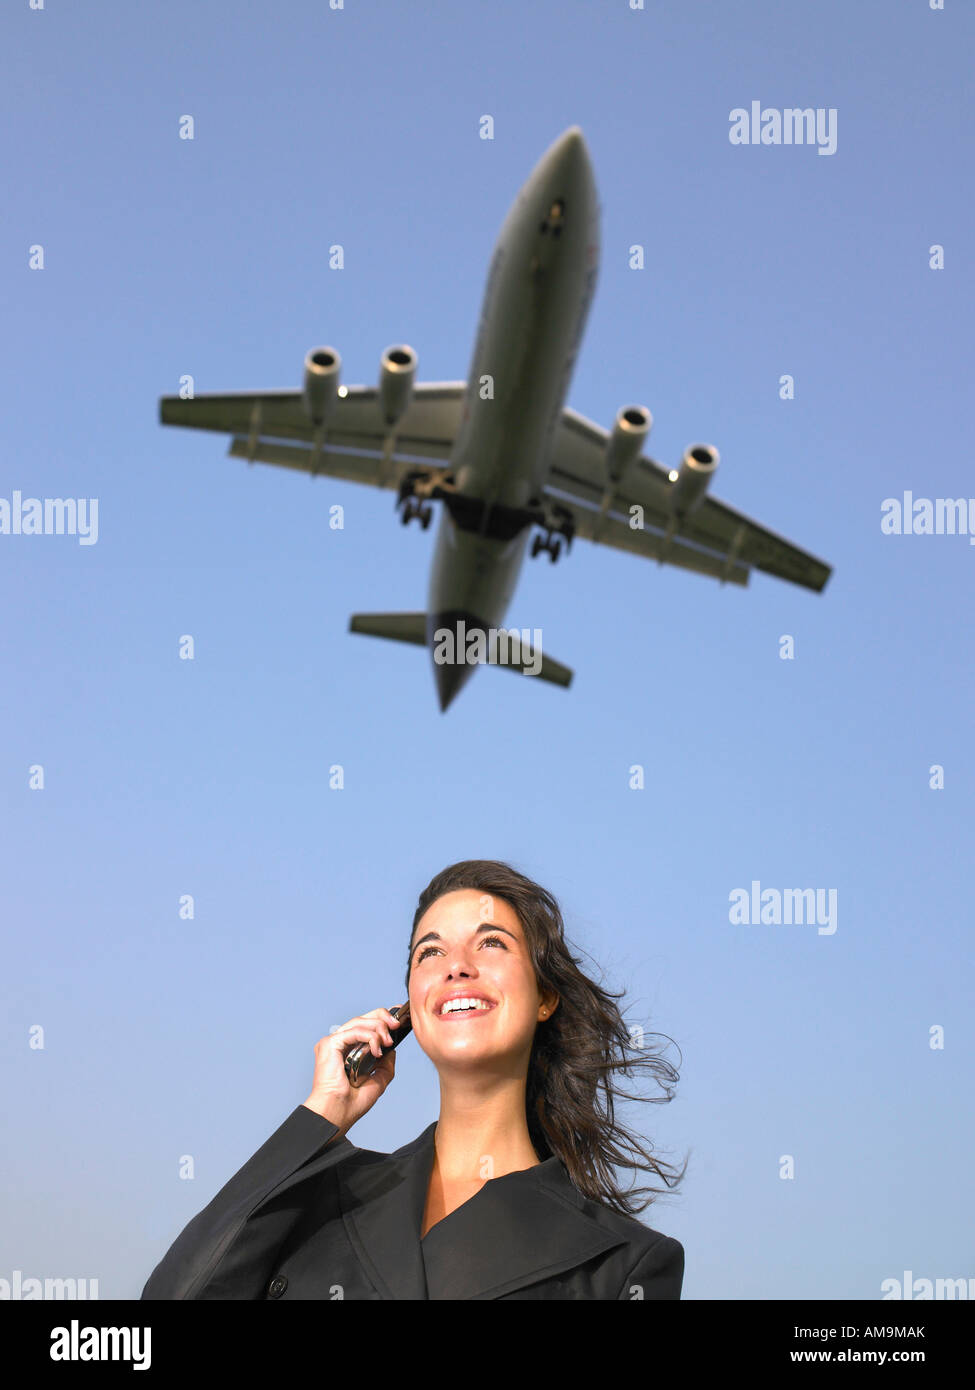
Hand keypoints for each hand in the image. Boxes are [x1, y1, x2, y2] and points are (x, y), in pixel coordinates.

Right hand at [301, 1007, 402, 1136]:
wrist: (339, 1112)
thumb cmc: (352, 1102)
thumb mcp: (378, 1081)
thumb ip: (385, 1064)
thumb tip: (392, 1050)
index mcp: (348, 1050)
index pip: (365, 1026)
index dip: (381, 1018)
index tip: (398, 1019)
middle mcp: (340, 1044)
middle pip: (363, 1019)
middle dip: (383, 1018)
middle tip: (396, 1025)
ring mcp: (333, 1042)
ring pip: (359, 1022)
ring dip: (378, 1028)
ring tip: (388, 1042)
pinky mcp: (329, 1044)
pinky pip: (353, 1031)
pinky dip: (369, 1036)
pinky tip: (377, 1049)